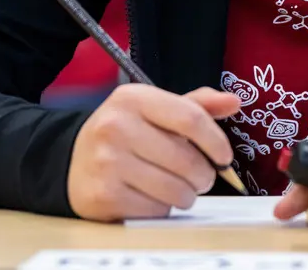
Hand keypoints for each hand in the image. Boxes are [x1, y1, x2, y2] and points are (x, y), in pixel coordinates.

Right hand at [67, 84, 240, 220]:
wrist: (73, 161)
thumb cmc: (124, 134)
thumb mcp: (154, 110)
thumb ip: (196, 105)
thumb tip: (234, 102)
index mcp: (133, 98)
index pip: (190, 118)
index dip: (216, 141)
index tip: (224, 156)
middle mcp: (116, 126)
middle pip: (187, 159)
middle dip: (204, 175)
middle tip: (200, 177)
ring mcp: (107, 162)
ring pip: (176, 190)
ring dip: (186, 195)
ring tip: (176, 187)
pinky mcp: (104, 195)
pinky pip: (156, 210)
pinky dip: (162, 208)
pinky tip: (150, 196)